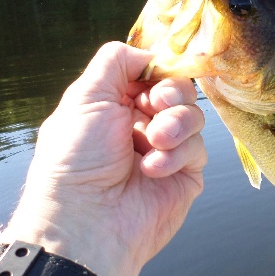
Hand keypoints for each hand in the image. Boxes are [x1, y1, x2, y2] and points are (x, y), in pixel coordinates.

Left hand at [0, 41, 206, 275]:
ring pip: (193, 115)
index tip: (152, 76)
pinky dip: (177, 154)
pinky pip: (199, 148)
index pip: (150, 73)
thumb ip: (115, 61)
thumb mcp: (84, 97)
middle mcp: (140, 125)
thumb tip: (146, 53)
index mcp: (114, 105)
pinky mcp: (186, 175)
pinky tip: (152, 169)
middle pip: (177, 89)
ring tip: (152, 143)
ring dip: (174, 124)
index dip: (157, 70)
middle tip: (154, 106)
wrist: (87, 222)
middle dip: (169, 94)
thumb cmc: (75, 160)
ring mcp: (166, 150)